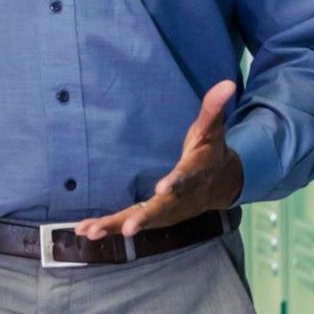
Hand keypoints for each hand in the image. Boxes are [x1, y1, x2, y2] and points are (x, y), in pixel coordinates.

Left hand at [75, 80, 243, 241]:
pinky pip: (130, 221)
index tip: (162, 188)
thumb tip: (228, 82)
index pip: (185, 177)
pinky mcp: (155, 215)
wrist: (223, 183)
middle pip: (161, 209)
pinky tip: (86, 231)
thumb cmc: (211, 151)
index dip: (175, 182)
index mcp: (194, 173)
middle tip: (128, 228)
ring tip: (90, 231)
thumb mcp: (212, 128)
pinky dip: (110, 227)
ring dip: (115, 226)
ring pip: (141, 220)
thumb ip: (213, 107)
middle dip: (143, 218)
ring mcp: (167, 210)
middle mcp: (180, 197)